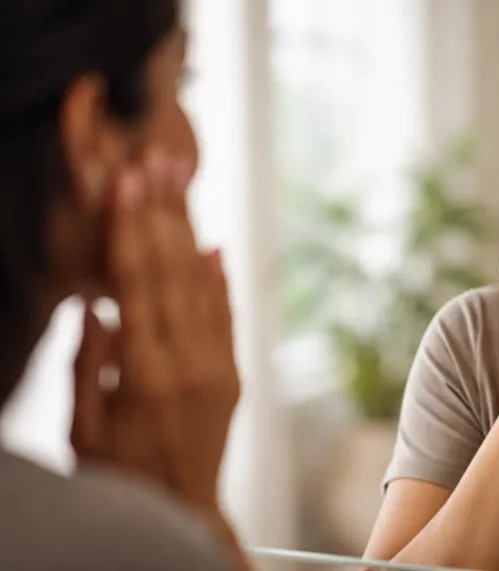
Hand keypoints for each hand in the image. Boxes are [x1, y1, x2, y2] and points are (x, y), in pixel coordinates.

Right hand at [71, 151, 239, 515]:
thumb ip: (88, 367)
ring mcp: (219, 368)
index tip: (126, 183)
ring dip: (190, 232)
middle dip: (161, 214)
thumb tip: (96, 307)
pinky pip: (228, 317)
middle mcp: (190, 364)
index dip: (131, 231)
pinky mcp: (234, 375)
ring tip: (180, 185)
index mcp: (145, 376)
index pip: (136, 286)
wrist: (185, 515)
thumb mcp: (85, 431)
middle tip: (155, 161)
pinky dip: (222, 280)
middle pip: (173, 274)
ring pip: (203, 287)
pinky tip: (215, 245)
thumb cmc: (120, 478)